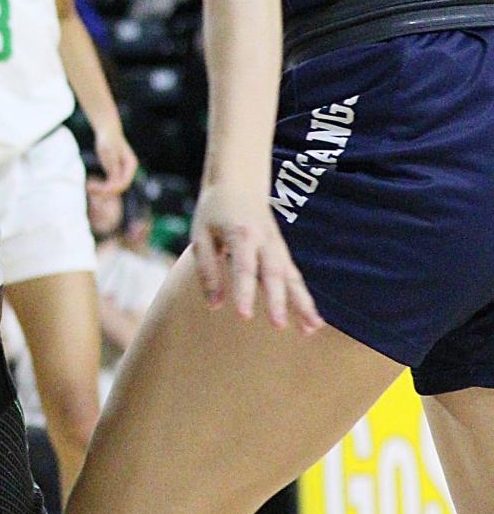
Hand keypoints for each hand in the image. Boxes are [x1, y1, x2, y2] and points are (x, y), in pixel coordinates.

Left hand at [88, 126, 139, 196]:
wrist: (107, 130)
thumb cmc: (109, 138)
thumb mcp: (110, 151)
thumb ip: (113, 165)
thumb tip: (115, 180)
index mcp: (131, 165)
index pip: (124, 182)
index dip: (113, 188)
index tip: (101, 189)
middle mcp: (128, 171)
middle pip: (119, 187)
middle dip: (106, 191)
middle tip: (91, 189)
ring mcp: (121, 172)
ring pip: (113, 187)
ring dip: (102, 190)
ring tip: (88, 188)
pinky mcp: (113, 172)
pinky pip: (108, 183)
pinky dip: (100, 186)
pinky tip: (90, 185)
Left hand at [189, 180, 322, 331]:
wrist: (239, 183)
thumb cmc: (215, 211)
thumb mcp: (200, 235)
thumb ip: (207, 270)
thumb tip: (215, 306)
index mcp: (241, 234)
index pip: (243, 267)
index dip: (244, 292)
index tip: (244, 316)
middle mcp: (264, 240)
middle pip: (274, 273)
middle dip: (278, 301)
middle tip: (279, 325)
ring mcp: (278, 246)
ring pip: (292, 277)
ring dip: (303, 304)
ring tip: (312, 329)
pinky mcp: (283, 252)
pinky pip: (296, 277)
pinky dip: (305, 298)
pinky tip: (313, 320)